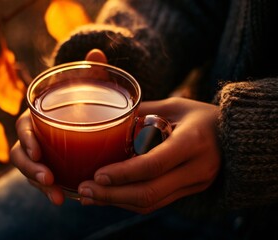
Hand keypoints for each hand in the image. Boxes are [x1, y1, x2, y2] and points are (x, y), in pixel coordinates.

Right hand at [10, 49, 107, 204]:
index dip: (26, 140)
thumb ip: (93, 72)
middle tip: (49, 179)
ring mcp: (41, 156)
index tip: (39, 152)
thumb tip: (96, 52)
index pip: (24, 128)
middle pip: (21, 156)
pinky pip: (46, 182)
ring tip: (58, 198)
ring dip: (41, 186)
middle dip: (30, 169)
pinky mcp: (50, 169)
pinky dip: (53, 192)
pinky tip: (66, 199)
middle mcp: (35, 138)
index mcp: (38, 117)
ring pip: (31, 173)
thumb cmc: (84, 102)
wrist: (86, 117)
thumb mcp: (90, 88)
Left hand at [78, 97, 220, 213]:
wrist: (236, 137)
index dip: (124, 173)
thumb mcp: (175, 106)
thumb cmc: (201, 116)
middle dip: (112, 195)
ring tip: (89, 197)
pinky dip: (129, 202)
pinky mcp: (188, 192)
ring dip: (116, 202)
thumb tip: (111, 119)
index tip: (97, 174)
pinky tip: (109, 196)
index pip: (154, 165)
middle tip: (84, 190)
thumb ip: (144, 114)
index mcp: (192, 142)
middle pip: (149, 192)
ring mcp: (194, 185)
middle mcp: (195, 169)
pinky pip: (156, 203)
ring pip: (151, 203)